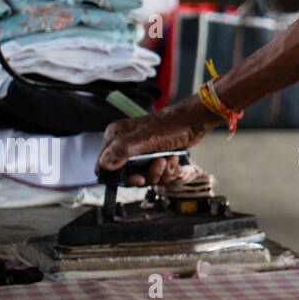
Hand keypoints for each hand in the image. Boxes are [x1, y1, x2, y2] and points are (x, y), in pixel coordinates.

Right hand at [97, 95, 219, 185]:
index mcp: (116, 137)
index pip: (105, 166)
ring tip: (169, 159)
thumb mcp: (145, 138)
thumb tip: (105, 164)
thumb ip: (123, 150)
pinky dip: (168, 171)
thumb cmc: (172, 124)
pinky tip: (174, 161)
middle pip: (128, 175)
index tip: (138, 178)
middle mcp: (126, 145)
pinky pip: (157, 175)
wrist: (193, 122)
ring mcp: (140, 152)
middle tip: (160, 164)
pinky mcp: (153, 158)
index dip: (121, 177)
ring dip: (161, 173)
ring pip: (145, 177)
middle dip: (148, 175)